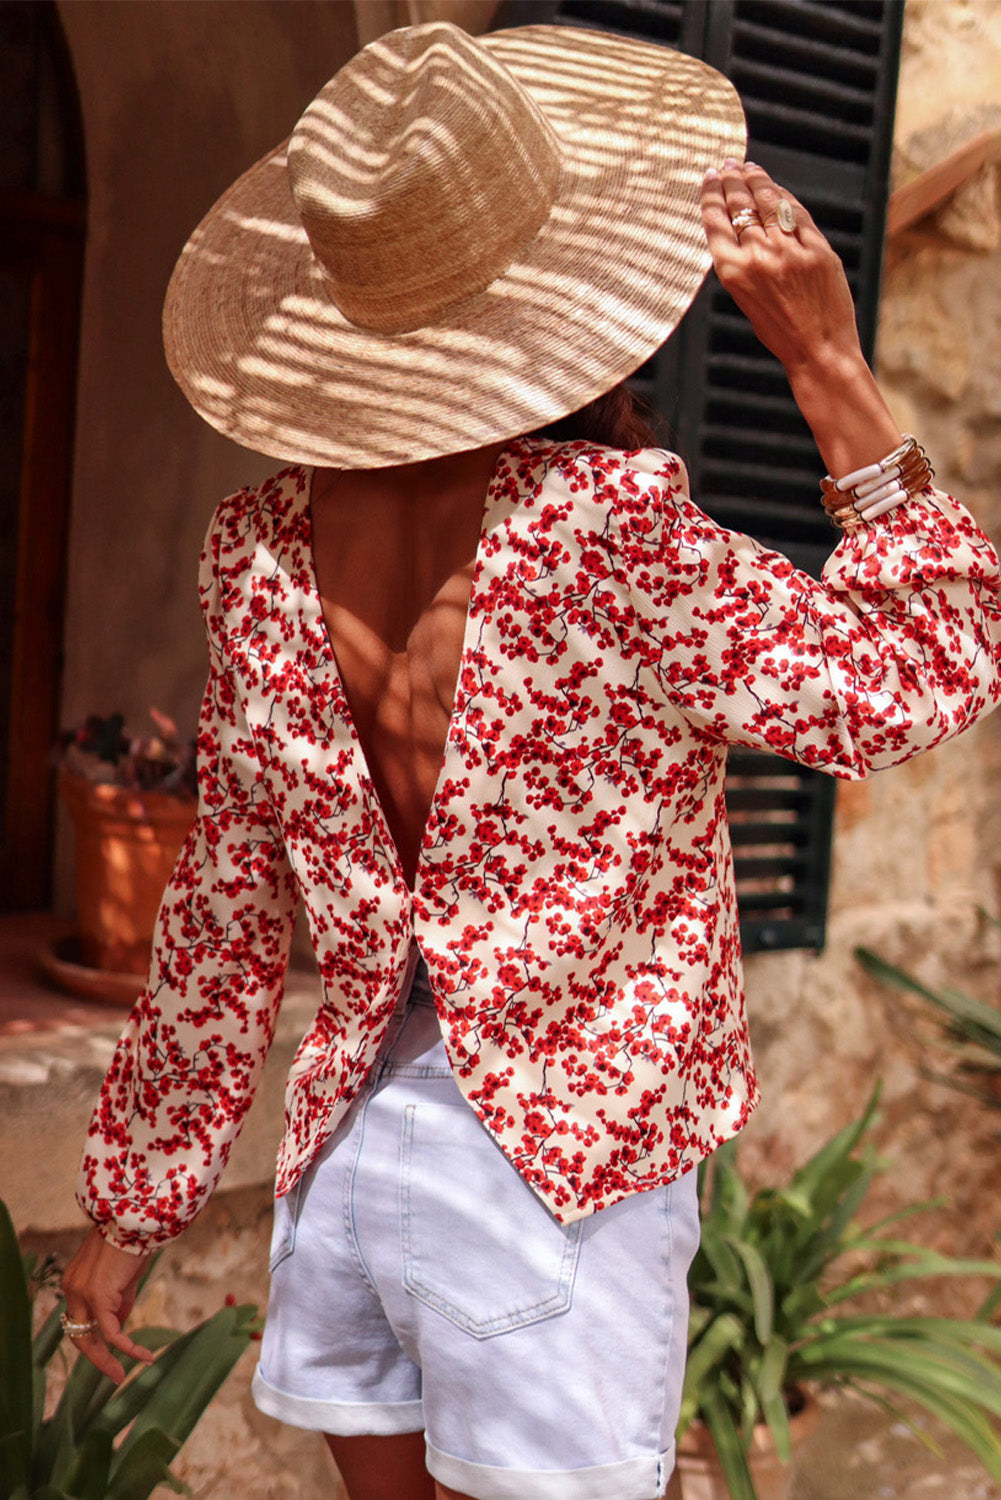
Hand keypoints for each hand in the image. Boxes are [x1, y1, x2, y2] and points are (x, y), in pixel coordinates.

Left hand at [61, 1226, 154, 1382]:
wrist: (134, 1217)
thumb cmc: (133, 1241)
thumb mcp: (124, 1276)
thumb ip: (119, 1300)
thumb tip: (121, 1325)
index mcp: (75, 1281)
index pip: (79, 1320)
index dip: (93, 1340)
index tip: (110, 1354)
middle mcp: (72, 1288)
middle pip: (78, 1334)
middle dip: (95, 1357)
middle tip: (114, 1374)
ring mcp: (81, 1292)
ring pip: (90, 1337)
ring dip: (107, 1359)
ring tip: (122, 1375)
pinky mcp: (97, 1295)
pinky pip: (111, 1331)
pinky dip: (126, 1346)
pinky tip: (143, 1355)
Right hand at [699, 159, 902, 479]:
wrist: (819, 350)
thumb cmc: (781, 331)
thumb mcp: (747, 299)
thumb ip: (743, 262)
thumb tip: (743, 223)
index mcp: (733, 273)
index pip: (717, 222)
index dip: (712, 195)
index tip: (710, 177)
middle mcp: (758, 257)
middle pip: (741, 205)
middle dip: (732, 180)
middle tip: (727, 165)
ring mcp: (789, 250)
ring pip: (769, 202)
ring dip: (756, 180)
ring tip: (748, 168)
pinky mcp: (817, 249)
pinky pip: (797, 213)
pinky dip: (784, 197)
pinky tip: (776, 189)